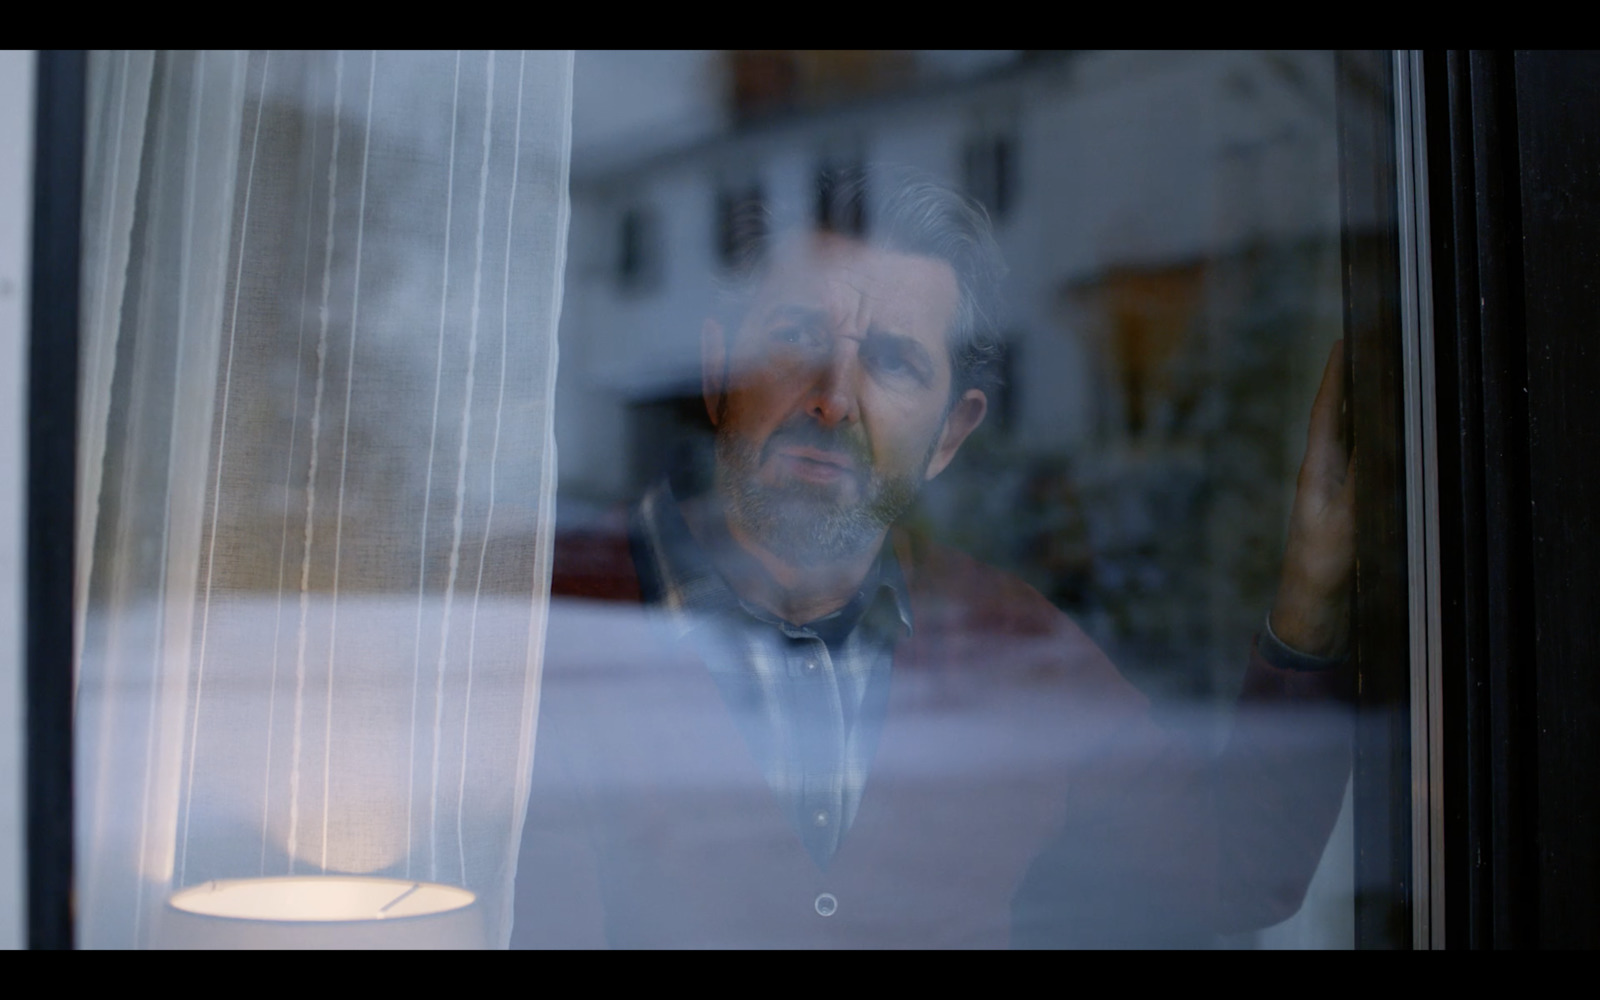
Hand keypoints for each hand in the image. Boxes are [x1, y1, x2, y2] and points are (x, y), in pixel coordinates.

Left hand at [1269, 340, 1354, 657]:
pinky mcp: (1348, 511)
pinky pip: (1365, 464)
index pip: (1328, 412)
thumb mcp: (1343, 523)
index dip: (1337, 376)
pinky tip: (1392, 435)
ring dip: (1367, 408)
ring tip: (1384, 374)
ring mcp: (1336, 493)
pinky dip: (1377, 442)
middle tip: (1369, 343)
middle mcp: (1324, 476)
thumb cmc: (1322, 571)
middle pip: (1341, 418)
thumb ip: (1359, 482)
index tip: (1345, 340)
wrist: (1313, 615)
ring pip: (1353, 440)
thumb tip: (1375, 438)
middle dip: (1353, 382)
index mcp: (1316, 472)